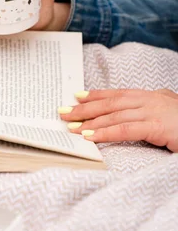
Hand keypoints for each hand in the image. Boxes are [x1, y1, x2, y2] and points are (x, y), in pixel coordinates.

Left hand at [59, 89, 177, 151]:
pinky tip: (90, 137)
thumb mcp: (171, 111)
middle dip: (85, 108)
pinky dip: (105, 133)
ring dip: (90, 122)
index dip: (96, 95)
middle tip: (63, 112)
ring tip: (71, 127)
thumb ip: (155, 109)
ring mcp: (154, 111)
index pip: (118, 94)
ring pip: (114, 115)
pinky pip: (125, 130)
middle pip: (111, 103)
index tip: (77, 97)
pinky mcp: (158, 126)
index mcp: (152, 96)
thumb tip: (140, 110)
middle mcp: (150, 99)